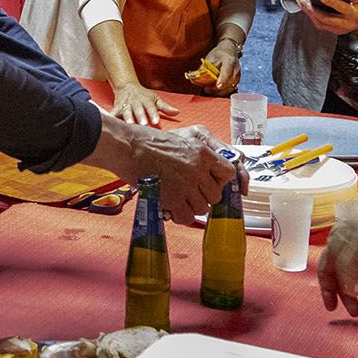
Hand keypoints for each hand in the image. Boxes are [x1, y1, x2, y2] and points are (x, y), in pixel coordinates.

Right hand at [108, 83, 179, 126]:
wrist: (127, 86)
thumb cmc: (144, 95)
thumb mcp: (155, 99)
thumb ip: (165, 107)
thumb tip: (177, 112)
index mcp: (146, 100)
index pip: (150, 107)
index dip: (153, 114)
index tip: (155, 121)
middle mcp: (135, 102)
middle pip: (138, 109)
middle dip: (140, 116)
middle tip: (143, 124)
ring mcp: (125, 104)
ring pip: (126, 111)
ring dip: (127, 117)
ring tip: (129, 124)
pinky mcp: (117, 107)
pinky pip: (113, 113)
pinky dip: (111, 117)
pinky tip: (109, 123)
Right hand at [109, 121, 240, 222]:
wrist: (129, 147)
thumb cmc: (149, 142)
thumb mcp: (181, 140)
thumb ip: (198, 157)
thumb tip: (207, 175)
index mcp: (202, 152)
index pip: (228, 173)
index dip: (220, 180)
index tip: (209, 182)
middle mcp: (198, 169)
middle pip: (216, 194)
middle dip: (204, 195)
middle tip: (189, 192)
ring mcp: (186, 185)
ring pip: (203, 208)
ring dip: (192, 206)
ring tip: (178, 199)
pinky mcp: (173, 199)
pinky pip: (188, 217)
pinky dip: (181, 216)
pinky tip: (172, 208)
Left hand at [197, 38, 241, 94]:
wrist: (229, 50)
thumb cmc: (218, 54)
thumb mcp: (210, 58)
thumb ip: (204, 68)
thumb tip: (194, 78)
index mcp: (229, 61)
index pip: (227, 71)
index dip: (223, 79)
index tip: (218, 86)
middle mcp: (236, 69)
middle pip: (229, 82)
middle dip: (217, 88)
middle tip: (206, 89)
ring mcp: (238, 75)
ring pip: (230, 87)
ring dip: (219, 91)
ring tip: (208, 90)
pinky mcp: (237, 80)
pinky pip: (230, 89)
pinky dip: (222, 91)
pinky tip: (214, 91)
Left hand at [303, 0, 357, 36]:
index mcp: (354, 14)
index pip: (341, 8)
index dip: (331, 2)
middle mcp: (347, 24)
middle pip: (327, 19)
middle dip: (314, 11)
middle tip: (306, 2)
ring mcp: (342, 29)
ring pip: (323, 24)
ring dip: (312, 16)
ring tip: (305, 6)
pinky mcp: (338, 30)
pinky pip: (323, 26)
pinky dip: (316, 19)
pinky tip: (311, 11)